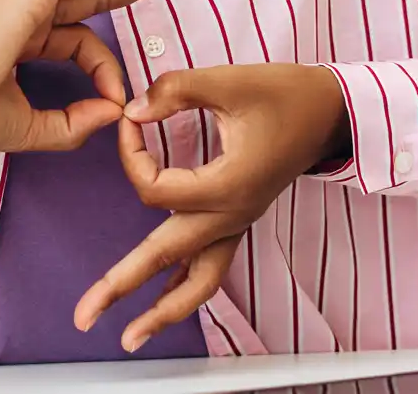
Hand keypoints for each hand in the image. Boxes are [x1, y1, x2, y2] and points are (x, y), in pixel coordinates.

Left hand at [74, 63, 349, 350]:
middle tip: (83, 316)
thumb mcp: (231, 81)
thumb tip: (134, 110)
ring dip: (163, 310)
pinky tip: (165, 303)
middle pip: (168, 258)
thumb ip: (176, 90)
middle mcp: (231, 213)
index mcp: (227, 185)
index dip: (130, 155)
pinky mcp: (240, 220)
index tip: (129, 119)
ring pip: (198, 281)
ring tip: (130, 336)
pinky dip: (185, 290)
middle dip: (122, 286)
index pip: (153, 189)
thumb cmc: (289, 95)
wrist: (333, 113)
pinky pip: (211, 268)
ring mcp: (238, 222)